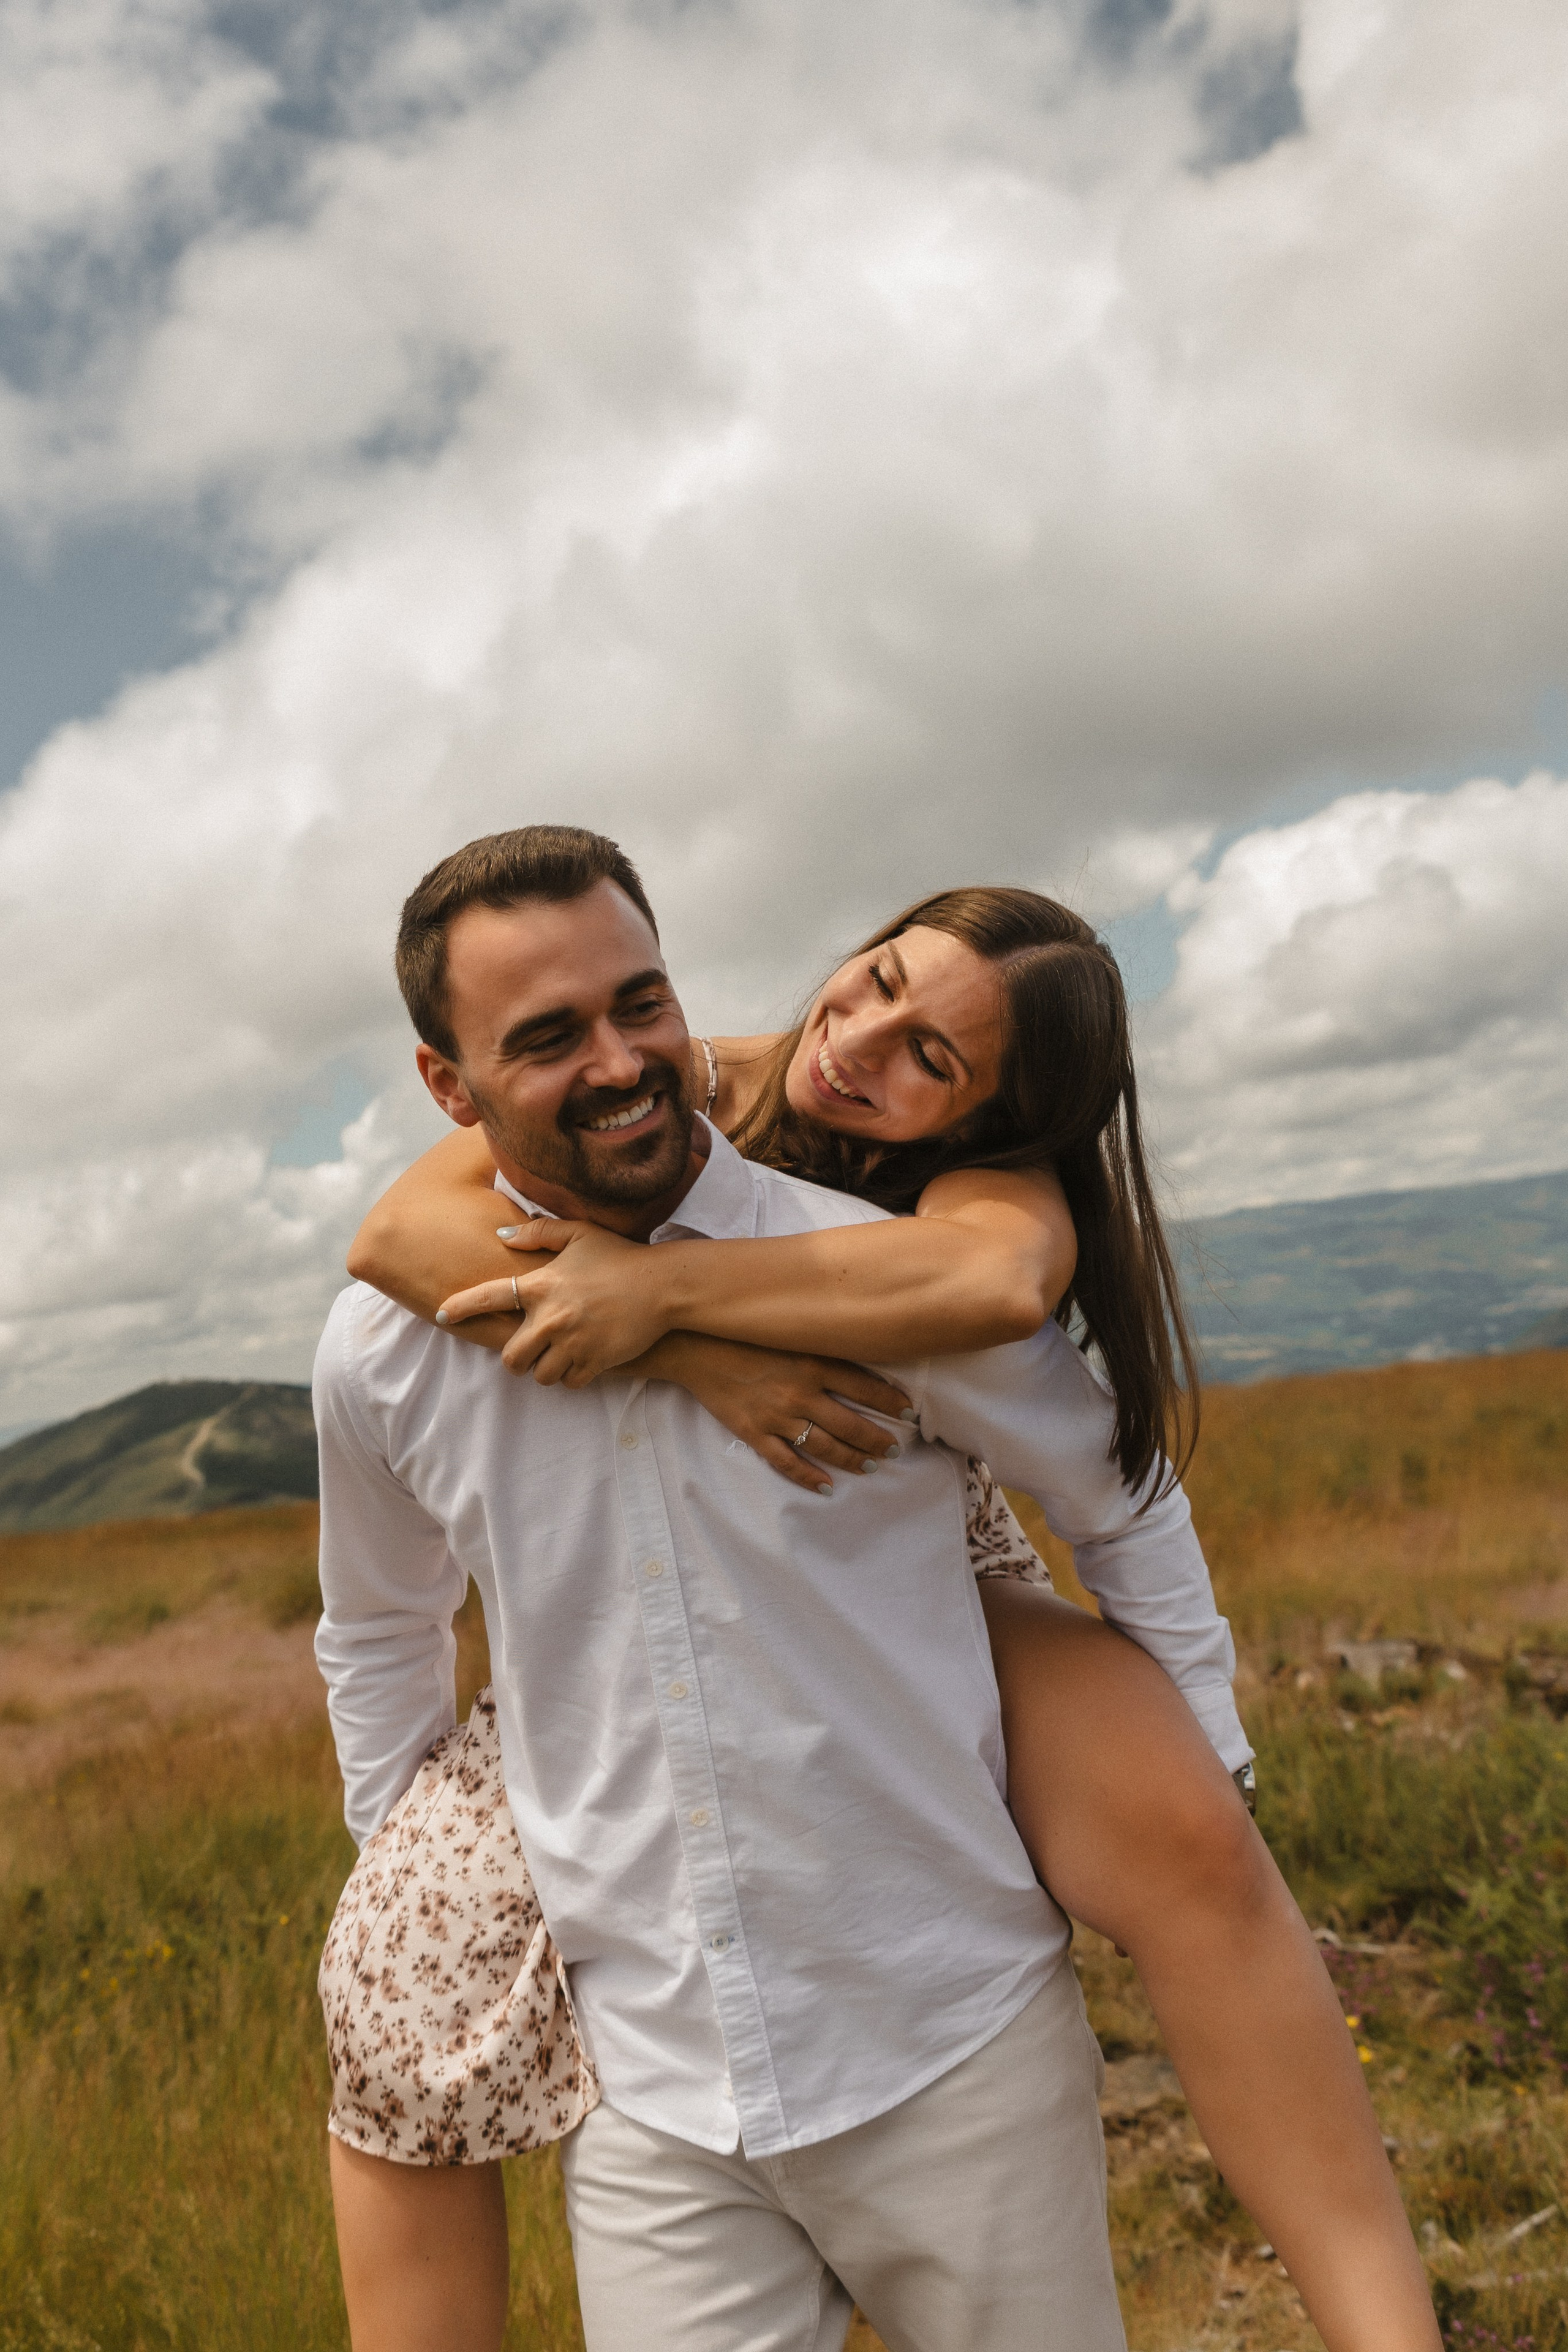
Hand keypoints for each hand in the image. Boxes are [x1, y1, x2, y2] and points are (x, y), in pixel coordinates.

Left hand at [437, 1218, 672, 1385]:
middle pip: (511, 1357)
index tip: (442, 1315)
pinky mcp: (595, 1362)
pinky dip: (571, 1376)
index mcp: (542, 1285)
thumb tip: (502, 1235)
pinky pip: (569, 1382)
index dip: (461, 1307)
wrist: (664, 1286)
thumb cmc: (621, 1256)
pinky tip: (583, 1360)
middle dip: (516, 1358)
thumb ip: (539, 1233)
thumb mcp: (581, 1233)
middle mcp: (551, 1317)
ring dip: (545, 1369)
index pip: (489, 1297)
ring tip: (559, 1355)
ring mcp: (573, 1343)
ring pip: (539, 1375)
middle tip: (528, 1350)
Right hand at [645, 1333, 912, 1492]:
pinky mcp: (754, 1433)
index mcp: (812, 1363)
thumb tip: (856, 1357)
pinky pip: (786, 1462)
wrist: (694, 1347)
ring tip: (870, 1467)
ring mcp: (777, 1416)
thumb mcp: (789, 1333)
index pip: (864, 1386)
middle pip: (850, 1424)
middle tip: (894, 1450)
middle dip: (876, 1440)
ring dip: (851, 1459)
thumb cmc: (744, 1334)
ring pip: (824, 1446)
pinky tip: (827, 1487)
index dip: (891, 1402)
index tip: (910, 1412)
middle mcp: (800, 1392)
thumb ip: (821, 1347)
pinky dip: (808, 1477)